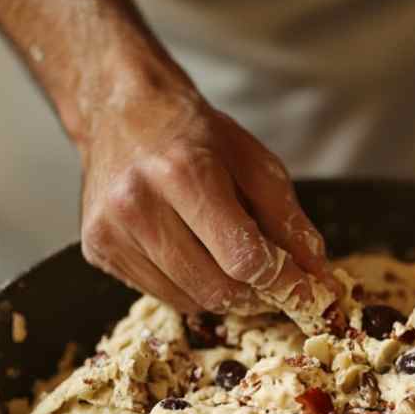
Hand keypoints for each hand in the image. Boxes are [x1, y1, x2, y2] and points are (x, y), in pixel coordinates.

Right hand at [79, 76, 334, 315]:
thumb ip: (288, 220)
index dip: (282, 281)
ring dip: (224, 295)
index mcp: (184, 173)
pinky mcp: (97, 250)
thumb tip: (317, 274)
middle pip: (217, 288)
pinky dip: (191, 289)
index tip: (304, 290)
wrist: (121, 112)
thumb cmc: (193, 135)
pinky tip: (194, 257)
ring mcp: (112, 231)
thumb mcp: (254, 163)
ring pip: (190, 300)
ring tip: (231, 264)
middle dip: (254, 293)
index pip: (243, 257)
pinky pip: (162, 296)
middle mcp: (138, 204)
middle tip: (269, 280)